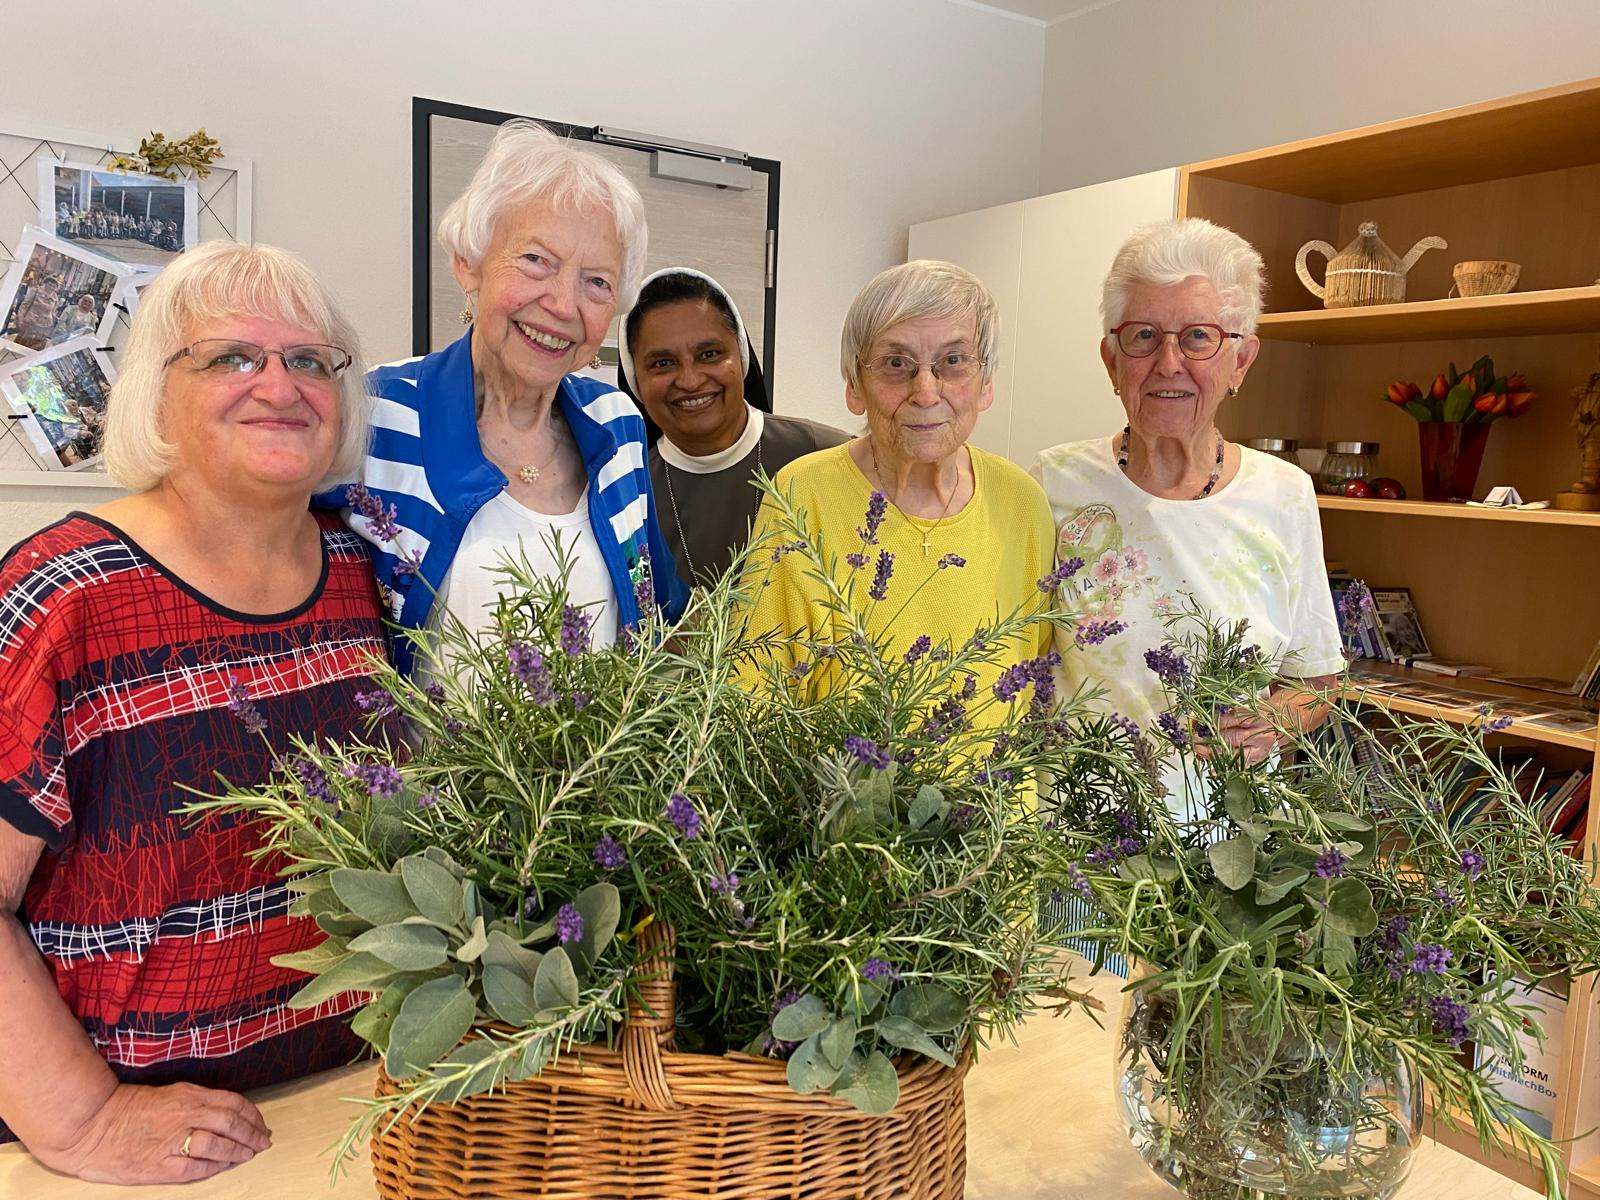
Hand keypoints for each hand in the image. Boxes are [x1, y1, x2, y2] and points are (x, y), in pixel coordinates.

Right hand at [32, 1081, 271, 1184]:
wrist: (91, 1126)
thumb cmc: (127, 1108)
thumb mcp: (169, 1094)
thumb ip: (197, 1102)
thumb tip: (227, 1113)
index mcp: (189, 1095)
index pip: (233, 1103)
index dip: (253, 1114)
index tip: (261, 1123)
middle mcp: (186, 1115)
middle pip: (232, 1123)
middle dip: (253, 1134)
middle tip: (264, 1142)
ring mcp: (174, 1140)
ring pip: (220, 1144)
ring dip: (239, 1151)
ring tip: (249, 1154)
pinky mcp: (160, 1165)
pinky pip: (197, 1168)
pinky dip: (215, 1167)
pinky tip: (224, 1166)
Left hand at [1193, 709, 1279, 764]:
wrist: (1281, 724)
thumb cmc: (1260, 714)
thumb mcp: (1248, 707)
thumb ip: (1229, 713)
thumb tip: (1205, 719)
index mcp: (1258, 717)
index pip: (1234, 720)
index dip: (1216, 722)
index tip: (1201, 724)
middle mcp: (1260, 733)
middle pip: (1234, 737)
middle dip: (1213, 739)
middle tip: (1196, 739)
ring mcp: (1261, 748)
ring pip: (1236, 753)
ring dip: (1215, 753)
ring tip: (1200, 751)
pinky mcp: (1259, 759)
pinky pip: (1242, 766)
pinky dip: (1226, 768)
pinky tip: (1214, 770)